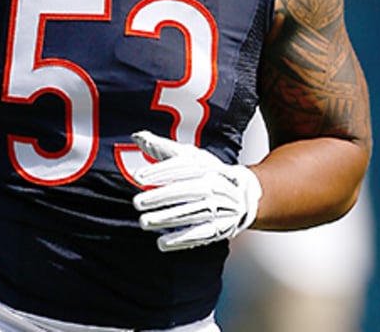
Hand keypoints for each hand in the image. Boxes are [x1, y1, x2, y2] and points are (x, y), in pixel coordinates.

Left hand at [130, 130, 262, 251]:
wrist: (242, 194)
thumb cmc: (207, 173)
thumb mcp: (188, 156)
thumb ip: (162, 148)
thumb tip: (137, 136)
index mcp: (206, 165)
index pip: (183, 166)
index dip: (160, 171)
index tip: (138, 177)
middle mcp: (215, 185)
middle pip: (188, 190)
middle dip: (162, 197)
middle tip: (138, 202)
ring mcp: (220, 207)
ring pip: (193, 213)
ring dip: (168, 219)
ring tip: (144, 222)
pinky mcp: (221, 228)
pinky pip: (202, 235)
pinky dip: (182, 240)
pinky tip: (162, 243)